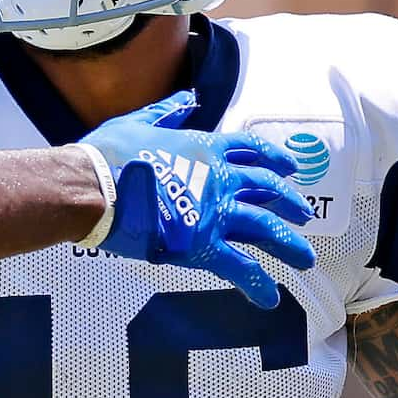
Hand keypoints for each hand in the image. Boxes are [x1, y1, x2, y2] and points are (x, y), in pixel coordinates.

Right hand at [82, 100, 317, 307]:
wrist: (91, 188)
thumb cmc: (107, 156)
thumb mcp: (138, 123)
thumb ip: (167, 113)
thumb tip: (187, 100)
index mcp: (204, 148)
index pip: (250, 150)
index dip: (273, 157)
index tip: (289, 167)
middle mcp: (219, 178)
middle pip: (268, 189)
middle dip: (290, 202)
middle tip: (304, 214)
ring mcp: (214, 213)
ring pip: (265, 228)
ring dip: (289, 244)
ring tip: (306, 258)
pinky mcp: (202, 245)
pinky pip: (239, 267)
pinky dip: (257, 284)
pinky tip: (269, 298)